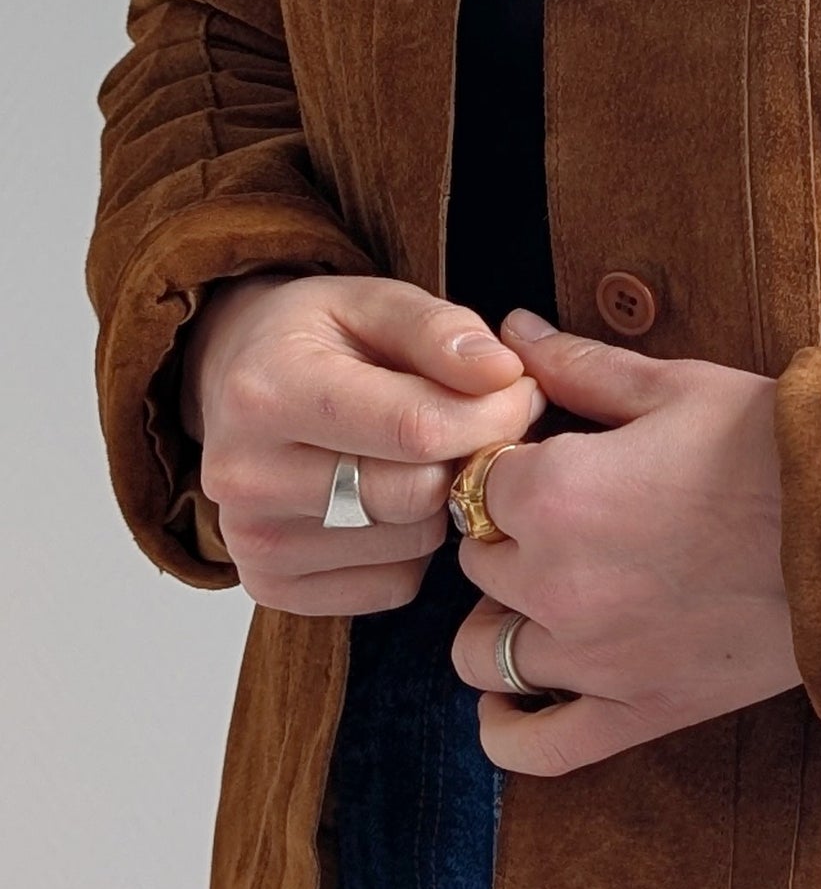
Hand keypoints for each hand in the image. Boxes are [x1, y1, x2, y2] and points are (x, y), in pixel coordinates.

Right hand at [182, 269, 540, 613]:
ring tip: (423, 453)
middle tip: (478, 421)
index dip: (494, 412)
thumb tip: (504, 374)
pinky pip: (394, 585)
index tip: (519, 389)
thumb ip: (439, 329)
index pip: (416, 428)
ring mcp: (255, 543)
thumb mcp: (370, 300)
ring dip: (443, 501)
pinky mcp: (273, 588)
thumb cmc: (312, 338)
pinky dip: (413, 546)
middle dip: (470, 455)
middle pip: (417, 494)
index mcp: (267, 392)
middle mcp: (247, 478)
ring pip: (414, 543)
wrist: (233, 381)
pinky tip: (390, 497)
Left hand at [449, 311, 802, 773]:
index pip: (479, 481)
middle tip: (573, 520)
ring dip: (501, 622)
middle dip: (512, 539)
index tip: (554, 460)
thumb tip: (512, 332)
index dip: (514, 466)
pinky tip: (517, 700)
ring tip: (549, 598)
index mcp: (551, 491)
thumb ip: (579, 365)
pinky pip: (533, 748)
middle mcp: (551, 581)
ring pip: (480, 652)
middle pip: (479, 563)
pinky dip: (507, 730)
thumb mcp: (675, 386)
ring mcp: (590, 658)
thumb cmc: (775, 444)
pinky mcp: (635, 714)